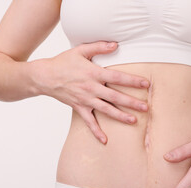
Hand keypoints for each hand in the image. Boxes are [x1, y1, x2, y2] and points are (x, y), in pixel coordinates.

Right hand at [30, 41, 150, 144]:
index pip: (118, 78)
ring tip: (134, 121)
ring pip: (106, 110)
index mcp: (94, 73)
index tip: (146, 84)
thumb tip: (116, 45)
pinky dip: (96, 132)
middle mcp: (91, 88)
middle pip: (115, 97)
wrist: (45, 76)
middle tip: (146, 107)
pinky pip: (89, 122)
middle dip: (132, 102)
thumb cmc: (63, 62)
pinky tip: (105, 140)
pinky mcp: (79, 108)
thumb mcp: (80, 50)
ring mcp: (85, 100)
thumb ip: (99, 47)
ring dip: (120, 116)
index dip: (133, 81)